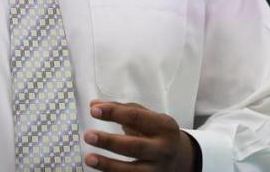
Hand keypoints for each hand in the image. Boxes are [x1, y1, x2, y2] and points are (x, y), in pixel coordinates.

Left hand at [84, 100, 198, 171]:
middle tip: (89, 136)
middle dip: (110, 142)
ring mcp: (158, 169)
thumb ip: (121, 109)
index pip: (136, 117)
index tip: (95, 110)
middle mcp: (163, 149)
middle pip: (136, 146)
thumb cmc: (159, 133)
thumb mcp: (148, 117)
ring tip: (89, 158)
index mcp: (164, 126)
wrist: (180, 158)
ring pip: (133, 170)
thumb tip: (94, 105)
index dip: (114, 113)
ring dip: (108, 165)